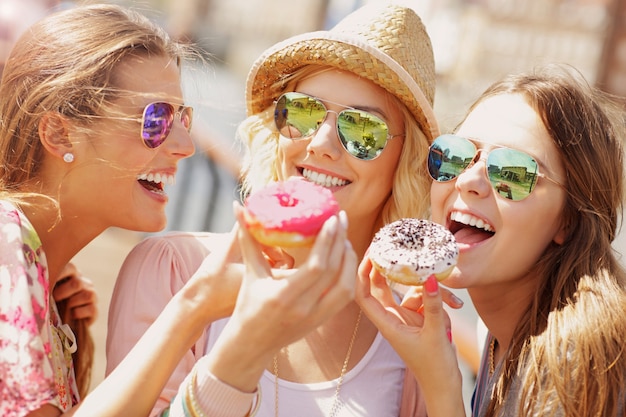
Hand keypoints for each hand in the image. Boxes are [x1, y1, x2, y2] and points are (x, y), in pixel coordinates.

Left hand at [53, 262, 97, 325]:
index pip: (71, 268)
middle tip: (54, 298)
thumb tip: (40, 284)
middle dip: (64, 291)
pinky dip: (80, 313)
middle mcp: (84, 284)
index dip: (61, 273)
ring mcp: (91, 296)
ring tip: (64, 308)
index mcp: (72, 276)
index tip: (49, 280)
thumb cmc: (51, 307)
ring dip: (73, 303)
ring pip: (88, 295)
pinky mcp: (94, 311)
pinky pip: (91, 309)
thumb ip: (47, 287)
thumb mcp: (48, 295)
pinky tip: (72, 315)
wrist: (60, 327)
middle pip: (78, 283)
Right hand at [204, 201, 356, 391]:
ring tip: (343, 237)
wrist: (250, 345)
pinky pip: (344, 297)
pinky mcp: (322, 321)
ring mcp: (315, 317)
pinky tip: (343, 258)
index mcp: (284, 296)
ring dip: (349, 259)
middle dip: (341, 241)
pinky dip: (348, 275)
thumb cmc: (247, 305)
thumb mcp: (250, 273)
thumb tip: (238, 206)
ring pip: (346, 286)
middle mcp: (303, 309)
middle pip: (334, 272)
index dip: (328, 241)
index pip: (317, 266)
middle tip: (341, 218)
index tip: (332, 218)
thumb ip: (247, 238)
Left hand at [356, 257, 465, 415]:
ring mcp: (406, 317)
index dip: (361, 273)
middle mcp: (393, 318)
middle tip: (392, 246)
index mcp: (387, 324)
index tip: (369, 254)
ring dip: (428, 289)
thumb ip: (433, 305)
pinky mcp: (420, 318)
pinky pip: (427, 299)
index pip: (364, 295)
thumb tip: (430, 278)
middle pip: (382, 286)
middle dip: (386, 267)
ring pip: (411, 291)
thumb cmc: (435, 367)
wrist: (445, 386)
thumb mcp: (436, 333)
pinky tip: (456, 304)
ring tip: (452, 298)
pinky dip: (440, 299)